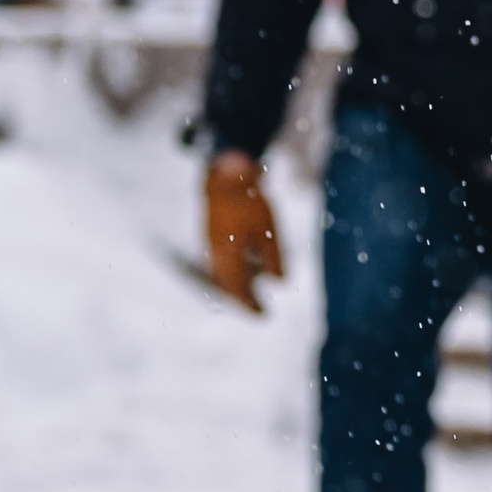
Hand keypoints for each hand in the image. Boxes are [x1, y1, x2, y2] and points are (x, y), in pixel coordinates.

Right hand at [204, 152, 283, 310]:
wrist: (225, 174)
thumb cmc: (249, 203)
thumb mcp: (268, 231)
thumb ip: (273, 258)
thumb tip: (280, 282)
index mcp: (228, 257)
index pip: (238, 290)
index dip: (251, 305)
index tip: (263, 316)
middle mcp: (215, 255)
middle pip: (228, 286)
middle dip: (243, 300)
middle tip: (258, 311)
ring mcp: (210, 244)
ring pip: (222, 275)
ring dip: (236, 287)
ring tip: (250, 294)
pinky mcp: (211, 234)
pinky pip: (219, 262)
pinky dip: (230, 272)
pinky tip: (242, 269)